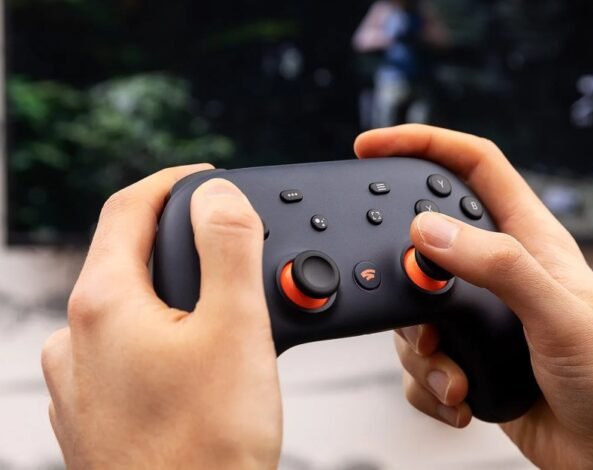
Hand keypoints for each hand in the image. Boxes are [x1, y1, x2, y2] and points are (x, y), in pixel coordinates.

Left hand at [41, 166, 281, 468]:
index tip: (207, 177)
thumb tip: (217, 196)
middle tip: (230, 246)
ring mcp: (80, 382)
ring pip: (128, 309)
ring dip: (174, 294)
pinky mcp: (94, 415)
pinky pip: (126, 353)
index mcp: (104, 304)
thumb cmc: (205, 450)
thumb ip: (228, 247)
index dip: (174, 182)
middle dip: (181, 242)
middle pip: (127, 258)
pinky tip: (198, 364)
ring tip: (225, 310)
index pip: (129, 208)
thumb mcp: (236, 329)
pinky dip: (164, 337)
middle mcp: (77, 339)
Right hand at [355, 125, 592, 467]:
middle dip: (406, 280)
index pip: (473, 165)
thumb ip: (498, 266)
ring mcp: (484, 317)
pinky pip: (422, 360)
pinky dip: (430, 383)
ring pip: (416, 311)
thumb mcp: (558, 314)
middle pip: (426, 244)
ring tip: (456, 375)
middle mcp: (502, 273)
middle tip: (417, 311)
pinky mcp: (471, 358)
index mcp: (530, 239)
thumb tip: (431, 232)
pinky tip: (461, 396)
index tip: (374, 147)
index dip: (424, 144)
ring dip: (423, 352)